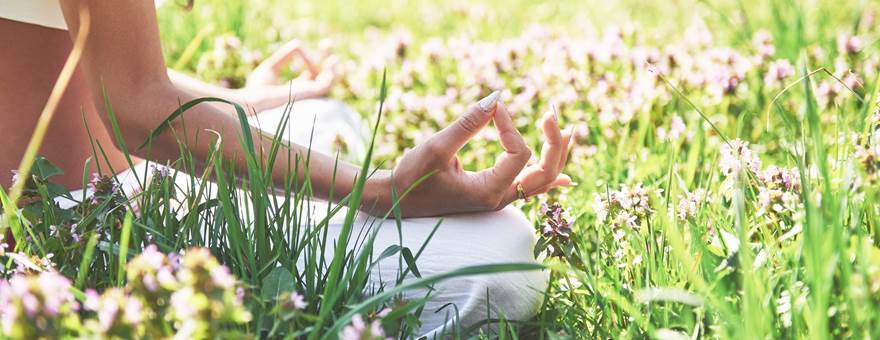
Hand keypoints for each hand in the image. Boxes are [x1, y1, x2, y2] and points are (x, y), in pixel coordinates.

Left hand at [243, 40, 339, 109]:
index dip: (311, 58)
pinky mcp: (312, 94)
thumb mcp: (271, 66)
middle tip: (326, 43)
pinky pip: (328, 82)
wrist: (256, 100)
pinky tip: (329, 60)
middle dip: (326, 58)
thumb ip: (285, 55)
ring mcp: (309, 94)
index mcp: (296, 88)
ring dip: (334, 66)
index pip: (311, 73)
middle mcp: (305, 92)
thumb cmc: (258, 88)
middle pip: (324, 76)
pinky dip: (331, 70)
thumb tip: (298, 44)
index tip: (299, 47)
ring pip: (330, 81)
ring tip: (330, 50)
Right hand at [371, 91, 573, 217]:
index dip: (510, 125)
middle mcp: (499, 198)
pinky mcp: (491, 193)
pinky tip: (565, 178)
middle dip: (553, 142)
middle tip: (553, 114)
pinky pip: (528, 187)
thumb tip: (496, 97)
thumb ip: (467, 123)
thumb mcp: (436, 147)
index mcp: (488, 191)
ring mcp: (497, 198)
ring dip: (554, 155)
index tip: (493, 108)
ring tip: (565, 131)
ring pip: (541, 180)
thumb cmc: (411, 177)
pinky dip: (547, 177)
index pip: (519, 153)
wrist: (395, 201)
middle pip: (544, 172)